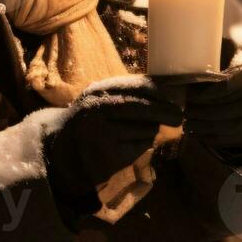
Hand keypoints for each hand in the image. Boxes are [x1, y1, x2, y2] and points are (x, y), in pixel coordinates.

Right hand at [45, 77, 182, 209]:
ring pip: (144, 129)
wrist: (62, 150)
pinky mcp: (110, 155)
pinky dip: (143, 144)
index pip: (136, 86)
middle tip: (179, 116)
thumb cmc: (91, 121)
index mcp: (98, 92)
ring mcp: (103, 133)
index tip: (176, 95)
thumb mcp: (103, 100)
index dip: (159, 91)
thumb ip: (128, 94)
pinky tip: (131, 144)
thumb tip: (169, 90)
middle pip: (141, 108)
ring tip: (143, 131)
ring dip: (151, 130)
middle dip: (164, 111)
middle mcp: (98, 110)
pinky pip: (140, 147)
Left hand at [183, 60, 241, 158]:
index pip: (226, 85)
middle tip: (185, 108)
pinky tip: (193, 130)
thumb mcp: (218, 54)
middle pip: (227, 107)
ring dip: (203, 124)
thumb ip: (205, 51)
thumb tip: (181, 51)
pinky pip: (228, 138)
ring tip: (186, 120)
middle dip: (202, 110)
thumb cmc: (222, 67)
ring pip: (228, 125)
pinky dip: (207, 136)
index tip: (187, 93)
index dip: (205, 92)